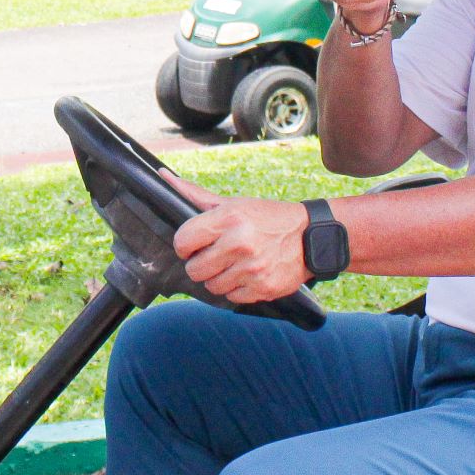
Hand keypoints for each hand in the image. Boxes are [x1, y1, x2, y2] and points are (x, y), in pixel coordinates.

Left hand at [172, 185, 317, 305]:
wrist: (310, 236)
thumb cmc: (266, 217)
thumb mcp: (233, 203)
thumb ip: (195, 195)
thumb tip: (163, 177)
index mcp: (229, 218)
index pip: (182, 242)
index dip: (185, 245)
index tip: (195, 244)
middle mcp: (240, 243)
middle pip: (194, 270)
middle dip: (201, 264)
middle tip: (216, 255)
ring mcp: (252, 268)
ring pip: (212, 286)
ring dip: (219, 278)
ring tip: (234, 264)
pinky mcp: (263, 288)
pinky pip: (232, 298)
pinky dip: (237, 289)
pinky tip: (248, 274)